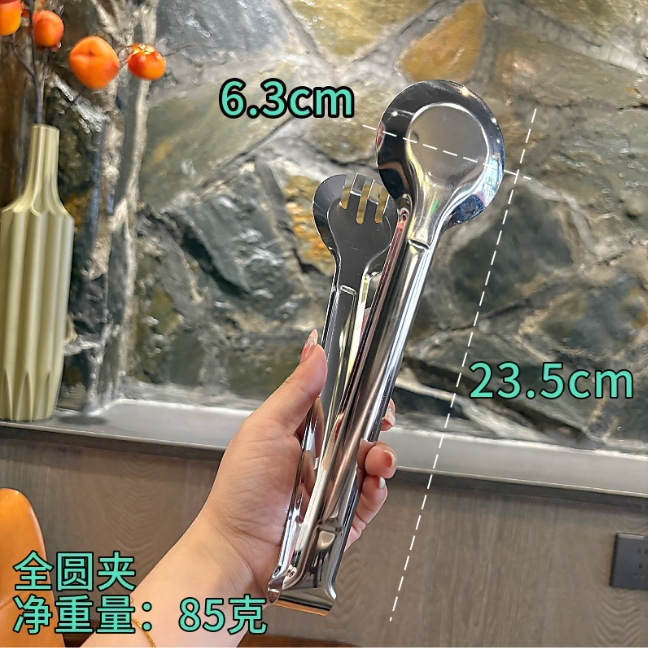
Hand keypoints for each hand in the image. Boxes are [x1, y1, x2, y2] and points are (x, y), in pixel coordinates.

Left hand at [196, 330, 397, 598]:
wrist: (239, 549)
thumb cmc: (242, 489)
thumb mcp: (266, 428)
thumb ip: (296, 390)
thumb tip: (314, 349)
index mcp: (303, 428)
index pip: (340, 401)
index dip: (360, 393)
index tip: (373, 386)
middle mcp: (322, 453)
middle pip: (363, 429)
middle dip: (378, 422)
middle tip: (382, 420)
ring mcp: (335, 483)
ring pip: (373, 461)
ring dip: (382, 456)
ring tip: (376, 459)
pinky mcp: (347, 513)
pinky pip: (373, 496)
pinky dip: (377, 488)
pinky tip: (370, 483)